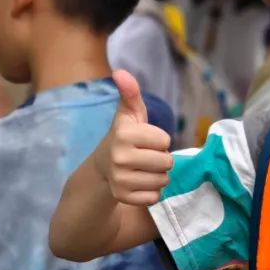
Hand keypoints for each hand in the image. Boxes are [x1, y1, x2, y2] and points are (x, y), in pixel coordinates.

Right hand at [98, 70, 172, 205]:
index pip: (165, 140)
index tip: (145, 140)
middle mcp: (120, 157)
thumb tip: (120, 72)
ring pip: (162, 181)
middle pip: (166, 162)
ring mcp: (120, 179)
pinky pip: (154, 197)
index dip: (159, 140)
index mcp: (124, 134)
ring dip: (158, 176)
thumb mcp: (129, 113)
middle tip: (146, 156)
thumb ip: (130, 93)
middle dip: (161, 159)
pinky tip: (139, 183)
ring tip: (143, 169)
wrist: (102, 165)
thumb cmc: (125, 136)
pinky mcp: (122, 197)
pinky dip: (151, 192)